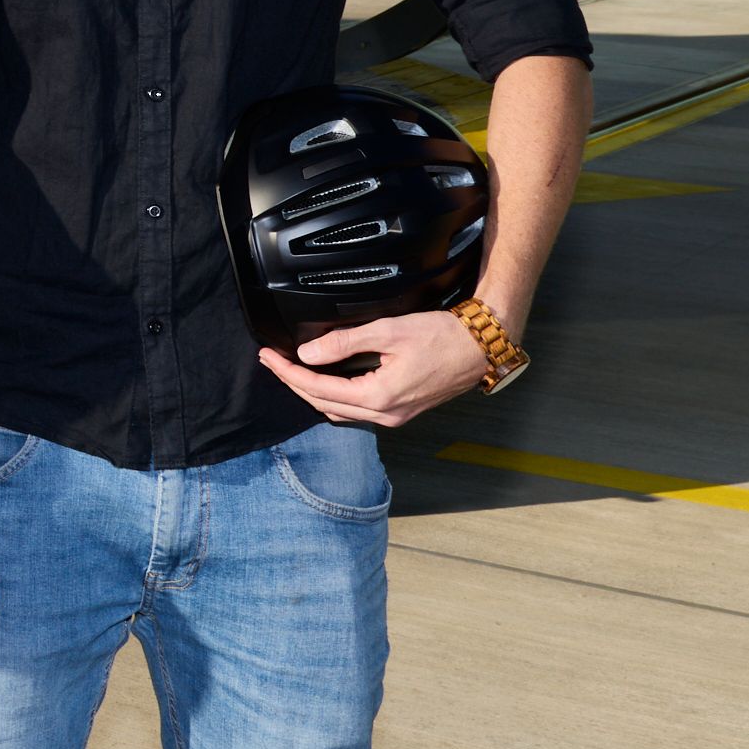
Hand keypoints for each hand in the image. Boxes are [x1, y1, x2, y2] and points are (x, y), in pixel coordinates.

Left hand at [261, 308, 494, 426]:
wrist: (480, 347)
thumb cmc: (442, 338)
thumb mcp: (387, 332)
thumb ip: (344, 342)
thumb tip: (308, 354)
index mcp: (379, 398)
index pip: (317, 389)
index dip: (288, 374)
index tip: (268, 358)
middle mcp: (386, 415)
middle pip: (324, 404)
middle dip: (294, 383)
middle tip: (272, 363)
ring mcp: (395, 416)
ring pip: (340, 411)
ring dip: (313, 392)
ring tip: (292, 370)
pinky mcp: (402, 410)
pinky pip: (358, 410)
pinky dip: (336, 396)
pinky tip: (326, 380)